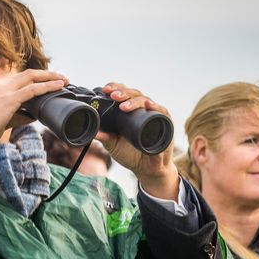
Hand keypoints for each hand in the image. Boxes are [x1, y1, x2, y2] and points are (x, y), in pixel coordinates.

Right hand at [0, 69, 67, 170]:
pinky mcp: (8, 99)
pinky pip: (33, 90)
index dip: (35, 79)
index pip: (19, 78)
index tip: (47, 82)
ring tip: (64, 80)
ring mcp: (4, 90)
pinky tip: (58, 86)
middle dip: (46, 74)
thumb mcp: (2, 120)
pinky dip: (47, 87)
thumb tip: (34, 116)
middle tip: (61, 78)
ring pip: (32, 77)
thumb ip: (18, 115)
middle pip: (28, 73)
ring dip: (50, 77)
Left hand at [96, 82, 179, 200]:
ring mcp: (153, 115)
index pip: (123, 94)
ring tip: (124, 106)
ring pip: (146, 100)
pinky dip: (156, 107)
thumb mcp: (114, 145)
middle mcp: (142, 110)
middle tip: (113, 95)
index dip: (115, 88)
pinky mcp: (165, 124)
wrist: (146, 169)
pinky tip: (149, 105)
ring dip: (135, 101)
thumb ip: (105, 137)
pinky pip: (162, 112)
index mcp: (129, 112)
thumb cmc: (130, 154)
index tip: (105, 90)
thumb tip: (93, 132)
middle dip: (123, 93)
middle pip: (134, 94)